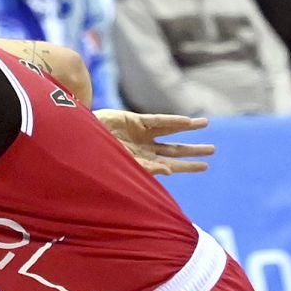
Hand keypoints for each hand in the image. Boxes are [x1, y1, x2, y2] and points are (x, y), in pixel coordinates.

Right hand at [94, 111, 213, 174]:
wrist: (78, 141)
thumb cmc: (97, 159)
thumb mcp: (122, 166)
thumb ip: (146, 169)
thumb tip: (169, 171)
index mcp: (142, 164)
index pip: (170, 165)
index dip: (187, 166)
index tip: (204, 166)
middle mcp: (144, 150)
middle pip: (174, 150)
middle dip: (192, 150)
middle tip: (212, 150)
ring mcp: (139, 134)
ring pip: (169, 132)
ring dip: (187, 129)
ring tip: (205, 125)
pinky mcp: (134, 120)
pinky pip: (157, 120)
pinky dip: (172, 121)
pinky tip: (187, 121)